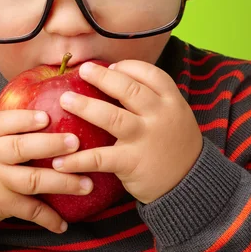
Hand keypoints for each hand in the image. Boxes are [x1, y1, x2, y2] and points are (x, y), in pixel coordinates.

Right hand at [0, 109, 93, 246]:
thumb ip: (2, 127)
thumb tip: (43, 112)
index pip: (3, 122)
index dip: (25, 120)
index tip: (47, 116)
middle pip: (22, 148)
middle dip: (51, 145)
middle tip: (77, 143)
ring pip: (32, 180)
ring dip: (62, 183)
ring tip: (87, 183)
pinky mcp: (0, 204)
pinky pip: (29, 210)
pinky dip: (48, 218)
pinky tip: (64, 223)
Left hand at [53, 61, 202, 203]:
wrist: (191, 185)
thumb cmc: (172, 142)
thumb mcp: (173, 114)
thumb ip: (150, 97)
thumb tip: (110, 75)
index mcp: (171, 101)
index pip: (149, 73)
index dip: (127, 67)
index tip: (110, 67)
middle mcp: (160, 116)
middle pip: (128, 89)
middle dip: (102, 77)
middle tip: (81, 70)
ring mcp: (145, 139)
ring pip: (111, 117)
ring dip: (85, 106)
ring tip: (64, 100)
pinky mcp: (131, 163)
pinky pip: (100, 158)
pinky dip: (78, 160)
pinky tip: (59, 161)